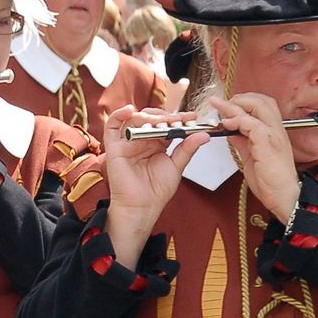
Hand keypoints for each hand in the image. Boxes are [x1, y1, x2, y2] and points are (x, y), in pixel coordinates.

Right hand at [101, 105, 207, 267]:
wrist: (142, 207)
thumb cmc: (157, 191)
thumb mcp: (176, 166)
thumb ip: (188, 149)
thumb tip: (204, 135)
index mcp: (157, 144)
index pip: (167, 124)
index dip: (178, 119)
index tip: (192, 117)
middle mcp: (142, 141)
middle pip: (151, 118)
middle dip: (166, 116)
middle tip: (178, 119)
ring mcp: (128, 142)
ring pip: (135, 119)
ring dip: (149, 116)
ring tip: (161, 122)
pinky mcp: (114, 146)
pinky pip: (112, 125)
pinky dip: (119, 114)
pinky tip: (130, 110)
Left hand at [209, 92, 299, 223]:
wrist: (284, 197)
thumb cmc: (271, 181)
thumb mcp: (251, 156)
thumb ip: (242, 141)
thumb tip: (230, 130)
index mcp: (273, 131)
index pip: (262, 104)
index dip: (243, 101)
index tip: (226, 106)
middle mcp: (275, 129)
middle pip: (260, 99)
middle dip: (238, 98)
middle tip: (221, 105)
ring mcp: (273, 134)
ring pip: (257, 106)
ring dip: (234, 106)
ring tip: (220, 109)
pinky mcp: (268, 143)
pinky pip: (253, 124)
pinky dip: (237, 120)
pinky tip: (227, 124)